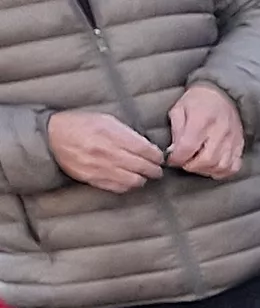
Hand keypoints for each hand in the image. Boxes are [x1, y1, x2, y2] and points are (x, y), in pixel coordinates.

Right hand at [45, 108, 163, 192]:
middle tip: (156, 168)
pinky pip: (119, 188)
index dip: (157, 156)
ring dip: (142, 178)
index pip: (146, 150)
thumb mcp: (105, 119)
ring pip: (135, 180)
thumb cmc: (80, 125)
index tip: (159, 157)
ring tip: (143, 174)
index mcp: (111, 133)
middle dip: (155, 169)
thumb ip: (127, 133)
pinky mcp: (93, 179)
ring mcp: (100, 168)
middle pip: (144, 167)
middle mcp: (107, 152)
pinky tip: (128, 179)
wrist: (51, 137)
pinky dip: (128, 185)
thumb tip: (148, 146)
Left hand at [163, 82, 244, 178]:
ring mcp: (232, 140)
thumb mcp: (179, 109)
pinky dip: (222, 172)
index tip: (171, 159)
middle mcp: (219, 131)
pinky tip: (212, 167)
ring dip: (205, 170)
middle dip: (190, 166)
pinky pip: (233, 167)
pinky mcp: (240, 146)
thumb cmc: (198, 102)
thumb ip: (176, 131)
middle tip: (184, 162)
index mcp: (201, 119)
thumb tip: (173, 151)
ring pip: (220, 166)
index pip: (188, 147)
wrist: (224, 95)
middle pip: (206, 160)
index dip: (176, 158)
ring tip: (196, 164)